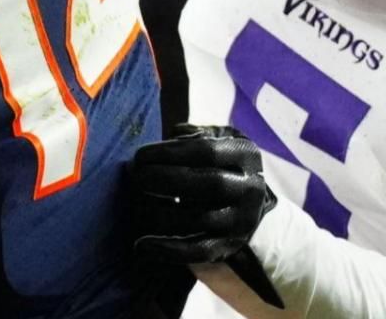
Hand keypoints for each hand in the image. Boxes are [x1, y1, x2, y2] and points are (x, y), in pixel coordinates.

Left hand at [131, 123, 286, 309]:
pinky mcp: (228, 247)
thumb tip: (174, 134)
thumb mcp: (216, 139)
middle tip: (136, 176)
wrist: (246, 204)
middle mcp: (249, 189)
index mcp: (246, 155)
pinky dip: (167, 250)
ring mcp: (241, 221)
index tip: (140, 155)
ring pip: (199, 219)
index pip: (208, 151)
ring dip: (161, 212)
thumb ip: (195, 134)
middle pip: (208, 184)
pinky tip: (141, 245)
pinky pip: (197, 252)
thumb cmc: (218, 164)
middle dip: (165, 179)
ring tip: (136, 203)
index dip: (170, 152)